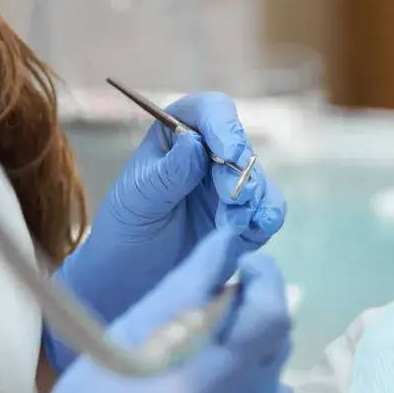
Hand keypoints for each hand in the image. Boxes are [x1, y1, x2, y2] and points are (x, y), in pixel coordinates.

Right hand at [0, 230, 295, 392]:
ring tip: (205, 370)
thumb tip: (231, 243)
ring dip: (253, 361)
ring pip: (276, 377)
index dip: (267, 281)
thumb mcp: (127, 336)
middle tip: (222, 317)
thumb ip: (188, 288)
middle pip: (276, 343)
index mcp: (192, 378)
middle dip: (256, 317)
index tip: (250, 269)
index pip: (268, 316)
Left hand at [48, 93, 286, 369]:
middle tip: (231, 200)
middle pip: (241, 147)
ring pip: (260, 179)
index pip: (209, 112)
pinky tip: (257, 229)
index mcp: (177, 136)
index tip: (228, 153)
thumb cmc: (125, 232)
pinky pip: (269, 210)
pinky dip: (268, 217)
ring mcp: (230, 187)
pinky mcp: (246, 218)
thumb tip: (194, 141)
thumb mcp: (137, 200)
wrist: (130, 280)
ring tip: (233, 224)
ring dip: (254, 198)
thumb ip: (168, 173)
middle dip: (240, 172)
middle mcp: (209, 156)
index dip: (223, 126)